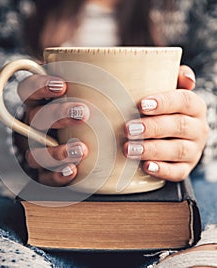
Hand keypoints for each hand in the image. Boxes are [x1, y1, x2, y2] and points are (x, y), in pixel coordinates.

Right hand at [18, 74, 88, 185]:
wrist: (71, 146)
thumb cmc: (80, 114)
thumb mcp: (83, 97)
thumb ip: (90, 85)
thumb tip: (121, 67)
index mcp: (38, 103)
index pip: (27, 89)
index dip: (40, 86)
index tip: (63, 85)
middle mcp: (32, 125)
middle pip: (35, 118)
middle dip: (58, 115)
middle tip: (83, 113)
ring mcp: (35, 150)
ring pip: (35, 151)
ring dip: (56, 151)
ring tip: (81, 150)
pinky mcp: (42, 171)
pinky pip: (43, 176)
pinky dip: (57, 175)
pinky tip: (73, 171)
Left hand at [124, 65, 208, 180]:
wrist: (173, 135)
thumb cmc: (165, 109)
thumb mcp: (170, 90)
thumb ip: (175, 77)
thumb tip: (187, 78)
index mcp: (194, 106)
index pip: (184, 101)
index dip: (164, 102)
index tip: (141, 105)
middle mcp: (198, 128)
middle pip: (178, 126)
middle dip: (152, 128)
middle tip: (129, 129)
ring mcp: (193, 150)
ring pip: (176, 150)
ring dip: (152, 150)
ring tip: (129, 149)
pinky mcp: (185, 167)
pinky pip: (178, 172)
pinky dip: (162, 170)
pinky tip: (146, 166)